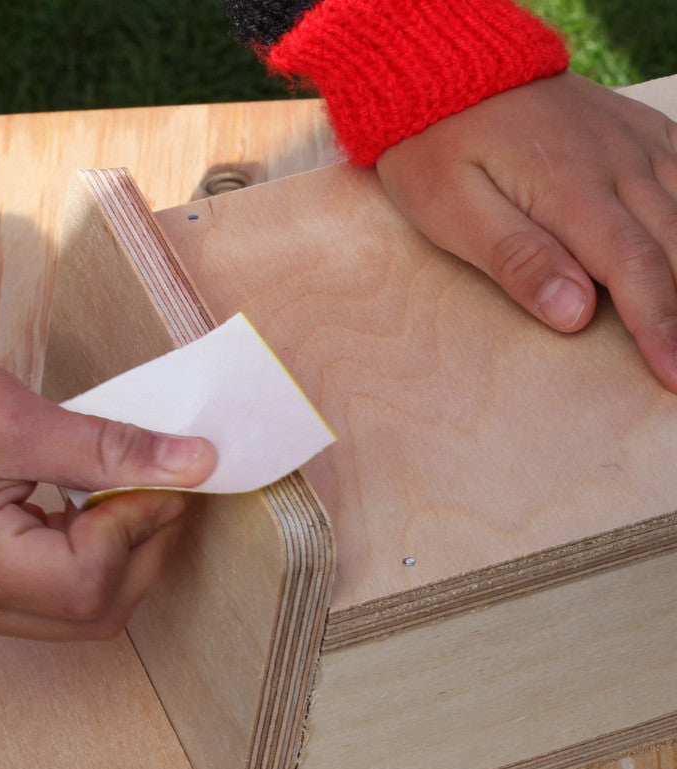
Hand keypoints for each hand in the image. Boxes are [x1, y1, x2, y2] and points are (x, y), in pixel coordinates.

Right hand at [0, 338, 214, 638]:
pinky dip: (86, 560)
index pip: (91, 582)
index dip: (140, 526)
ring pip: (80, 613)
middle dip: (142, 550)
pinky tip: (88, 511)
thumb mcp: (16, 420)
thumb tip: (195, 465)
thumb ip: (109, 450)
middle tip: (156, 486)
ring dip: (119, 558)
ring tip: (121, 494)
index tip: (161, 474)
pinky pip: (52, 599)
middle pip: (95, 612)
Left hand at [375, 72, 676, 390]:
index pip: (635, 270)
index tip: (675, 375)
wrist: (446, 70)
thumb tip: (577, 313)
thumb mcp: (454, 211)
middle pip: (674, 247)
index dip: (661, 327)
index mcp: (573, 190)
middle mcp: (618, 165)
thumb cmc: (438, 149)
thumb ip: (517, 259)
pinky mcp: (634, 133)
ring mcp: (633, 144)